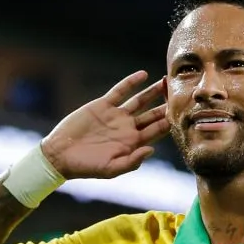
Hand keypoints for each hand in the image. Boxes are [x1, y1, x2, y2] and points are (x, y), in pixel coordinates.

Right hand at [39, 71, 169, 179]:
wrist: (60, 155)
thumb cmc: (86, 167)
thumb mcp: (110, 169)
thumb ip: (132, 161)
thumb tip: (152, 150)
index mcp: (133, 144)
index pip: (157, 131)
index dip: (170, 122)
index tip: (184, 114)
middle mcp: (127, 129)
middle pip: (153, 115)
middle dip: (167, 105)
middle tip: (182, 94)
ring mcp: (116, 116)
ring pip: (139, 101)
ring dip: (152, 92)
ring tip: (166, 81)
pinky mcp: (102, 106)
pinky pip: (119, 91)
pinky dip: (131, 82)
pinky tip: (142, 74)